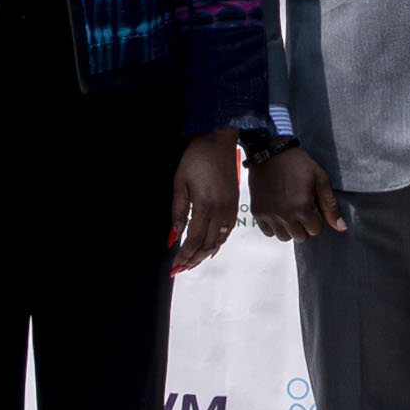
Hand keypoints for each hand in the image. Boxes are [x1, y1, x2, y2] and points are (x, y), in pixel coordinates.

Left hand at [169, 132, 240, 272]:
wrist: (218, 140)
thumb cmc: (196, 158)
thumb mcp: (179, 183)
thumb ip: (178, 211)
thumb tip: (176, 234)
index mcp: (205, 205)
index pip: (194, 239)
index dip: (184, 254)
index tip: (175, 264)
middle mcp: (221, 210)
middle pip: (208, 245)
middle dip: (194, 259)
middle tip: (181, 268)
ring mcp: (230, 208)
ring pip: (219, 240)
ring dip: (205, 254)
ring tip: (193, 262)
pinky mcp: (234, 204)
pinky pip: (227, 231)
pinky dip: (218, 243)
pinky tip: (210, 248)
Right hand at [250, 141, 347, 241]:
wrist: (271, 151)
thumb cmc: (297, 163)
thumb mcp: (320, 180)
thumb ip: (331, 206)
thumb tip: (341, 227)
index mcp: (303, 208)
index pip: (316, 230)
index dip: (317, 219)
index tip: (312, 206)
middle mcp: (285, 215)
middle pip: (301, 237)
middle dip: (304, 225)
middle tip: (301, 208)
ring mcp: (270, 215)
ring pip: (284, 237)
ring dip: (289, 228)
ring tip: (289, 210)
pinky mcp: (258, 212)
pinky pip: (268, 232)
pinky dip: (274, 226)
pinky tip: (278, 211)